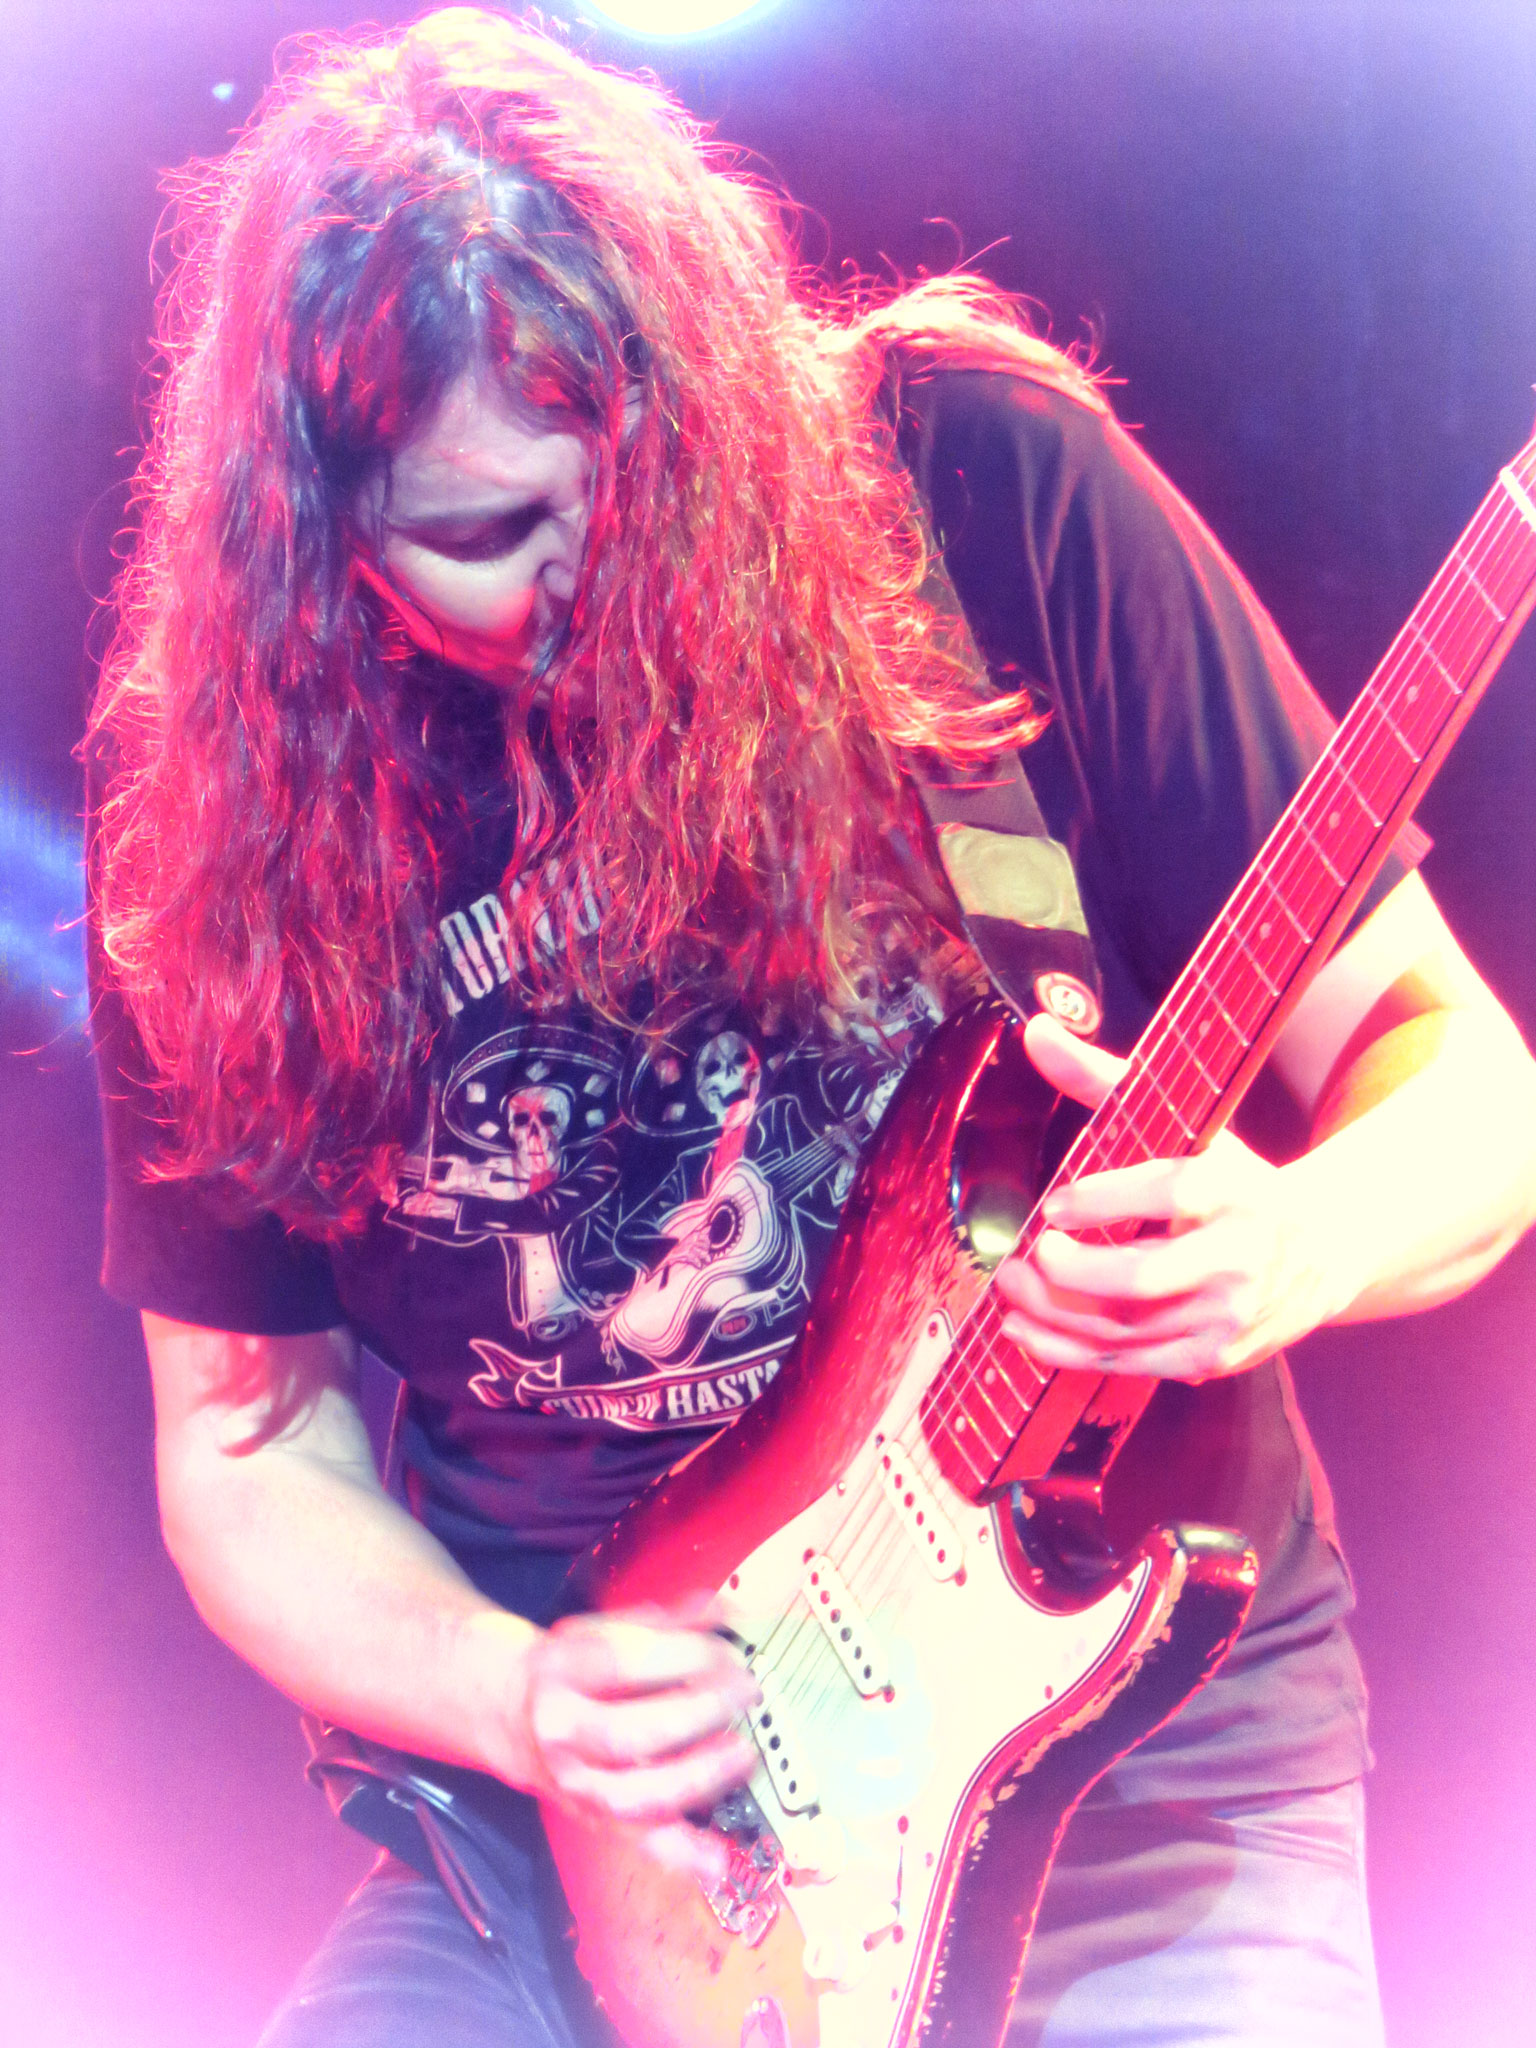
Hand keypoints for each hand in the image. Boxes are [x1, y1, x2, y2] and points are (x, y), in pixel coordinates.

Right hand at [508, 1604, 759, 1880]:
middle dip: (699, 1714)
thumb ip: (666, 1622)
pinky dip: (682, 1854)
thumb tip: (726, 1613)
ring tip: (742, 1753)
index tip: (727, 1651)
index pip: (623, 1663)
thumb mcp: (605, 1629)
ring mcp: (577, 1781)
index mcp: (562, 1670)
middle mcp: (563, 1730)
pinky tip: (719, 1855)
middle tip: (744, 1694)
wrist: (512, 1712)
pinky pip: (639, 1842)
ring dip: (699, 1778)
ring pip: (635, 1795)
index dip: (684, 1656)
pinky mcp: (595, 1817)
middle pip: (631, 1734)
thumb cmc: (570, 1669)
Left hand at [993, 1014, 1347, 1381]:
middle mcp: (1238, 1257)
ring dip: (1053, 1314)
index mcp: (1234, 1188)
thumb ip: (1104, 1079)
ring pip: (1126, 1329)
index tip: (1055, 1204)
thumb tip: (1035, 1031)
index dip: (1101, 1201)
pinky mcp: (1213, 1358)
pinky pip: (1129, 1363)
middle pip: (1141, 1278)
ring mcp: (1227, 1316)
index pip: (1166, 1193)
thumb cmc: (1235, 1182)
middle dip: (1069, 1271)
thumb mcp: (1188, 1125)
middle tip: (1024, 1254)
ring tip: (1011, 1287)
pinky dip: (1068, 1351)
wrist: (1325, 1251)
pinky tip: (1027, 1330)